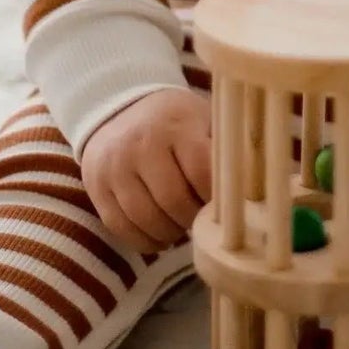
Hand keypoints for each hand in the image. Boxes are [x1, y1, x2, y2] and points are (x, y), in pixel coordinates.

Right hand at [80, 88, 212, 254]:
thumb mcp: (203, 120)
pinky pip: (122, 228)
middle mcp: (140, 144)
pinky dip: (146, 240)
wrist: (118, 108)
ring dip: (171, 232)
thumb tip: (252, 191)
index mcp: (175, 125)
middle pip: (173, 201)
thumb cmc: (175, 122)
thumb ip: (225, 150)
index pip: (201, 172)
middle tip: (203, 219)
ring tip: (182, 224)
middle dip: (193, 218)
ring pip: (146, 219)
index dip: (216, 198)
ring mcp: (114, 167)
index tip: (226, 206)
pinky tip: (161, 233)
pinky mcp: (96, 187)